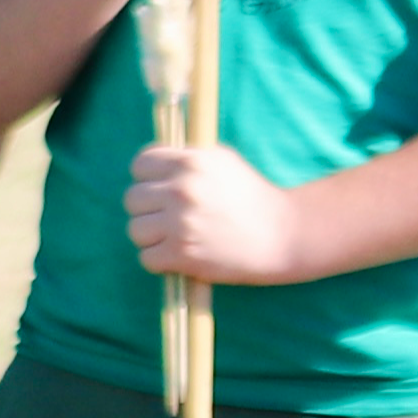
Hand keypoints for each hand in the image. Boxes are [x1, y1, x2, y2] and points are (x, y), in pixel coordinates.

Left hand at [129, 142, 314, 283]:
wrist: (284, 236)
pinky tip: (180, 255)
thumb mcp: (223, 161)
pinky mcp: (182, 254)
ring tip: (176, 237)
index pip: (140, 164)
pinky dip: (160, 260)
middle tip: (171, 217)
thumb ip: (185, 158)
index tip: (161, 188)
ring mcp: (180, 223)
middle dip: (149, 209)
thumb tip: (150, 162)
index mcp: (191, 162)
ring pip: (135, 229)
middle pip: (132, 199)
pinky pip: (146, 258)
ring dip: (152, 236)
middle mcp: (182, 190)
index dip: (148, 178)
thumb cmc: (252, 197)